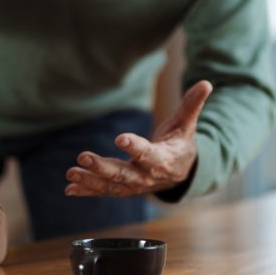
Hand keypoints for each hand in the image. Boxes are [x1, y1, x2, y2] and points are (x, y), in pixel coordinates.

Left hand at [65, 80, 212, 196]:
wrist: (181, 173)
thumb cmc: (180, 143)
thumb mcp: (187, 124)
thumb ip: (192, 105)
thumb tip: (206, 83)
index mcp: (163, 160)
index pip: (148, 154)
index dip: (135, 147)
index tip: (120, 138)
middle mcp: (147, 176)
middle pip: (124, 174)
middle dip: (103, 168)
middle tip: (84, 157)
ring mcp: (134, 185)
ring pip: (111, 185)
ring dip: (90, 180)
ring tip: (72, 172)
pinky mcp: (123, 188)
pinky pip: (104, 191)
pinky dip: (87, 190)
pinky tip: (69, 187)